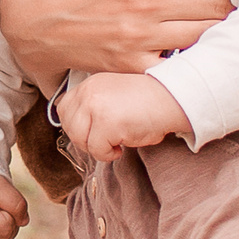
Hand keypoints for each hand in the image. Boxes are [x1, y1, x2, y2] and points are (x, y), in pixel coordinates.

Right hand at [0, 0, 231, 88]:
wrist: (26, 21)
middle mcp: (147, 2)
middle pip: (215, 7)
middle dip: (228, 6)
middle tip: (234, 6)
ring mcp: (140, 36)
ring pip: (204, 37)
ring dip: (217, 32)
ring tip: (222, 28)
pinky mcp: (131, 64)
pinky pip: (179, 66)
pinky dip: (191, 59)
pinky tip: (193, 51)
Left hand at [55, 71, 192, 161]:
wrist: (175, 99)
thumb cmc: (151, 102)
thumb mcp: (116, 96)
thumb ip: (96, 106)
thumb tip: (79, 131)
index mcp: (91, 83)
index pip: (64, 107)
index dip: (75, 124)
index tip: (92, 132)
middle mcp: (90, 91)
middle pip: (68, 125)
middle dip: (84, 139)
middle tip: (105, 141)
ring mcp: (96, 106)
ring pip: (79, 139)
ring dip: (97, 147)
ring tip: (116, 142)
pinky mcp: (106, 122)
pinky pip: (97, 150)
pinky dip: (109, 154)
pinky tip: (124, 145)